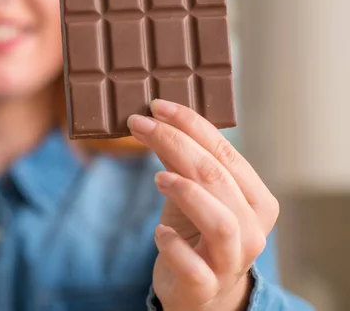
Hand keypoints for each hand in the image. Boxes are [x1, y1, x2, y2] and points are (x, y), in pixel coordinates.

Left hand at [128, 100, 278, 310]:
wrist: (202, 292)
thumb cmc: (198, 231)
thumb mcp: (192, 192)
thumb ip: (183, 161)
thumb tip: (155, 119)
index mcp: (256, 199)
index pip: (225, 152)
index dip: (191, 124)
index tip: (157, 105)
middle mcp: (252, 230)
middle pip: (217, 178)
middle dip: (176, 144)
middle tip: (141, 124)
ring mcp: (231, 260)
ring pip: (220, 222)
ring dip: (186, 192)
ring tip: (157, 177)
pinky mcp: (206, 286)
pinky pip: (194, 266)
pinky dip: (174, 244)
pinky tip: (159, 231)